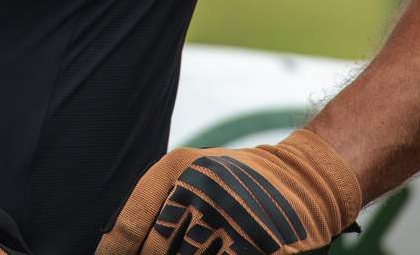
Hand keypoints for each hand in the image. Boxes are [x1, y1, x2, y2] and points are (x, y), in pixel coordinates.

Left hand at [95, 129, 360, 254]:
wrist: (306, 178)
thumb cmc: (239, 179)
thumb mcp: (193, 172)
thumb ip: (157, 201)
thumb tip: (114, 246)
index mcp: (179, 171)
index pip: (130, 225)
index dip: (114, 252)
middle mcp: (203, 194)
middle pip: (156, 253)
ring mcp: (233, 223)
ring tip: (194, 252)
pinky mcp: (262, 247)